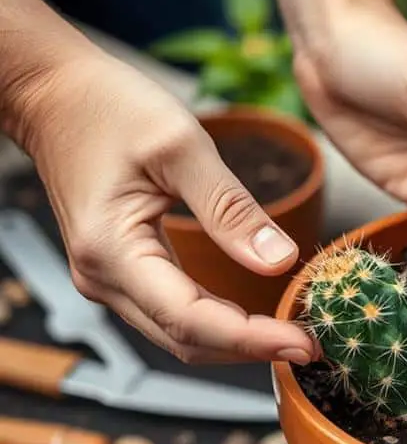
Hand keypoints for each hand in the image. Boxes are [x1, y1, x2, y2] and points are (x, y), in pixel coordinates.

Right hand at [12, 51, 315, 364]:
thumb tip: (279, 261)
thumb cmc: (109, 108)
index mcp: (113, 251)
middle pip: (185, 341)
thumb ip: (231, 209)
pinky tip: (256, 316)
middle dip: (251, 349)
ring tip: (292, 333)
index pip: (190, 320)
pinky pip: (174, 313)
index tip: (304, 344)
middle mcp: (103, 278)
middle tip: (312, 345)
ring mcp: (108, 279)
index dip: (251, 339)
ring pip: (179, 335)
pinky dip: (218, 321)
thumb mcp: (181, 147)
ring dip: (236, 341)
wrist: (56, 94)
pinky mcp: (123, 271)